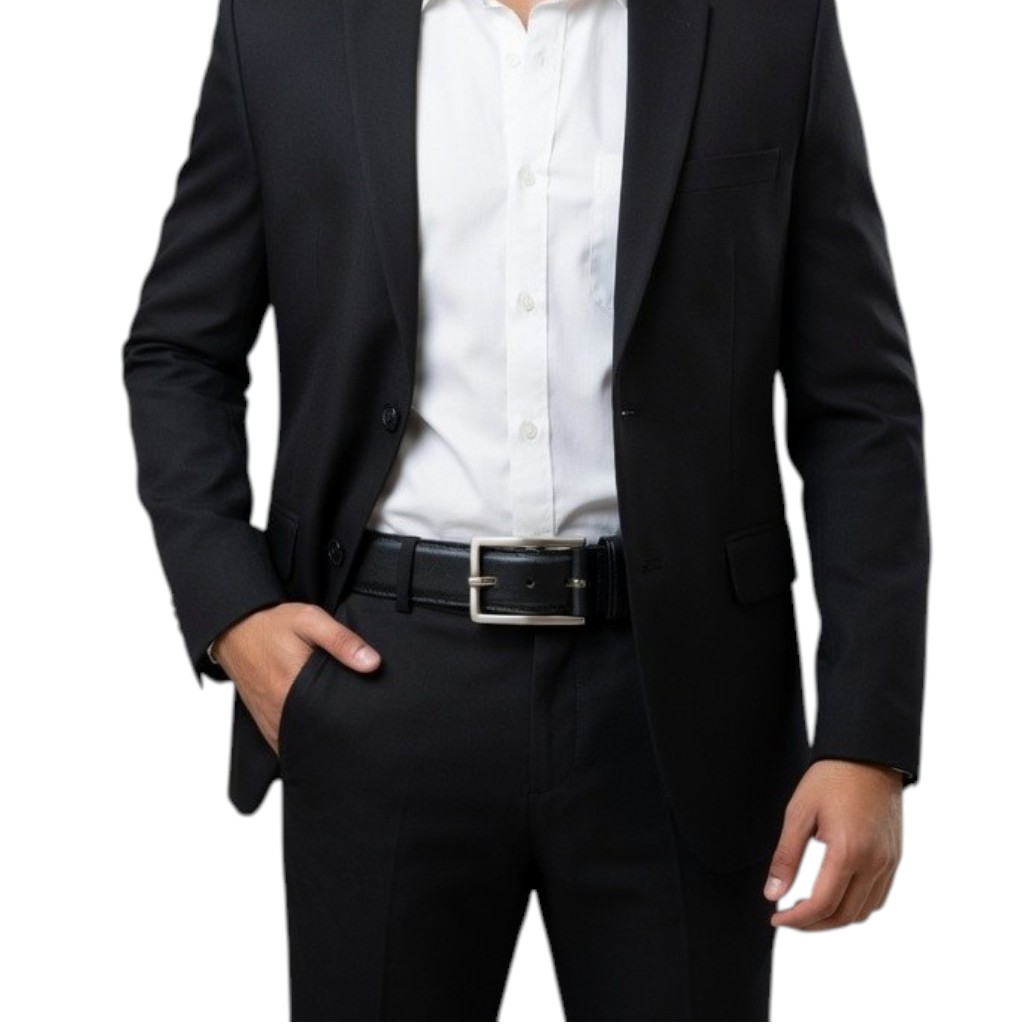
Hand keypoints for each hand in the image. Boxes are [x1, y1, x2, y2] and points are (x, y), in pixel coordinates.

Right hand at [210, 602, 380, 754]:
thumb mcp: (310, 621)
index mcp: (292, 688)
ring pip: (301, 745)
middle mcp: (278, 712)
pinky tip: (320, 733)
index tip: (369, 720)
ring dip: (320, 741)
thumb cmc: (272, 625)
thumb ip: (342, 641)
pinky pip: (287, 745)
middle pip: (318, 737)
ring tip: (342, 731)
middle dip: (340, 735)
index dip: (352, 722)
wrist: (235, 630)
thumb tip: (373, 663)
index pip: (331, 720)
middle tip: (360, 727)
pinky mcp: (266, 724)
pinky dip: (303, 743)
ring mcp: (270, 722)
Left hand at [764, 759, 902, 929]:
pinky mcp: (895, 858)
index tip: (776, 918)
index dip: (797, 919)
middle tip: (788, 918)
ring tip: (807, 909)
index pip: (823, 904)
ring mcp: (889, 862)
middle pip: (844, 915)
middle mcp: (874, 862)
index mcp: (848, 851)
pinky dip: (855, 906)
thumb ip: (785, 857)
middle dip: (813, 924)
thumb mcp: (798, 813)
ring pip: (863, 912)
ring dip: (835, 918)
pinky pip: (877, 897)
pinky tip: (834, 896)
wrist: (868, 756)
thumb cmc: (830, 779)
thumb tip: (772, 894)